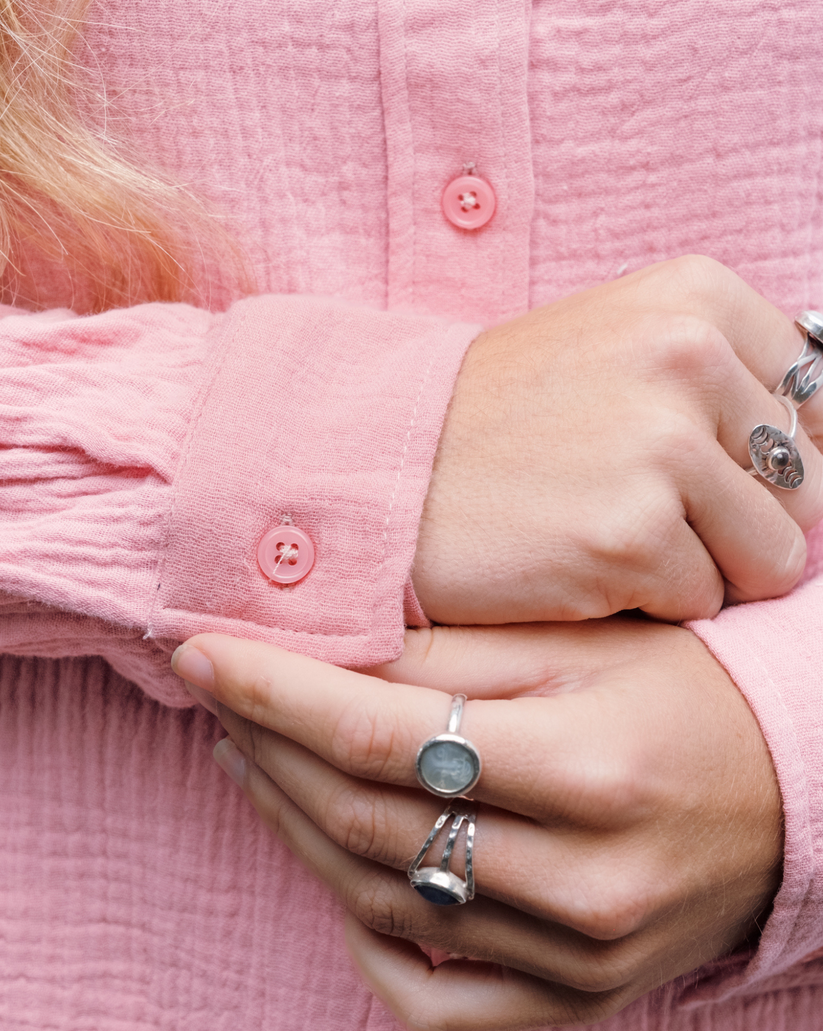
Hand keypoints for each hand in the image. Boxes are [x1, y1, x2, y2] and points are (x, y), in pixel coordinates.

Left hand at [172, 623, 782, 1030]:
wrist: (796, 788)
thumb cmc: (690, 690)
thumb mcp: (585, 643)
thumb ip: (454, 651)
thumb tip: (326, 646)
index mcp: (589, 770)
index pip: (380, 732)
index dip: (273, 691)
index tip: (201, 653)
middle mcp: (581, 881)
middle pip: (363, 818)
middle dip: (264, 746)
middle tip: (213, 693)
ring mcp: (574, 957)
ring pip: (377, 900)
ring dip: (288, 822)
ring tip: (246, 756)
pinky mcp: (571, 996)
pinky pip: (431, 992)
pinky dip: (360, 935)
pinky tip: (327, 867)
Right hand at [415, 255, 822, 623]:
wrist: (381, 467)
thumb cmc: (493, 421)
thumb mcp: (611, 350)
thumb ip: (721, 380)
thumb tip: (819, 450)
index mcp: (695, 299)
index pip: (818, 405)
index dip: (762, 459)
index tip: (698, 473)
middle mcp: (690, 359)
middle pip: (807, 487)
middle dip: (738, 522)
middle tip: (642, 516)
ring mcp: (662, 449)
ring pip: (771, 556)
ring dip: (702, 568)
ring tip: (612, 543)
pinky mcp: (630, 538)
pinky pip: (702, 601)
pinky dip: (648, 602)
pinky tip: (578, 568)